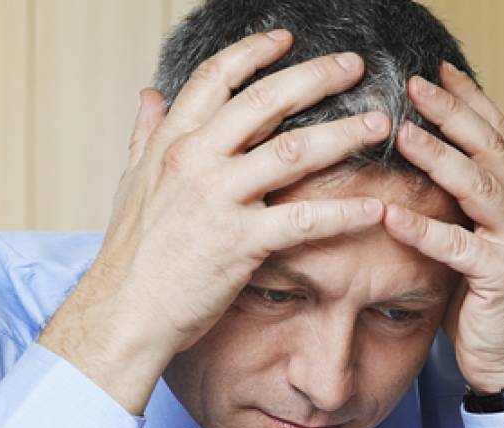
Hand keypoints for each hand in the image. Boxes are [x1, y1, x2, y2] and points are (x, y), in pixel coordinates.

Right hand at [38, 30, 393, 412]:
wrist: (123, 312)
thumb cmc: (131, 254)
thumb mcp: (130, 182)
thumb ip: (144, 134)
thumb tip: (149, 93)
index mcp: (172, 143)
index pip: (216, 78)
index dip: (253, 52)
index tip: (286, 38)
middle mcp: (195, 160)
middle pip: (265, 101)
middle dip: (316, 77)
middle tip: (355, 65)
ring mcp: (219, 199)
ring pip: (294, 152)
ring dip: (344, 134)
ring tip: (380, 123)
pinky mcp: (241, 242)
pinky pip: (306, 220)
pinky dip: (346, 213)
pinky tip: (378, 207)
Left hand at [384, 63, 503, 394]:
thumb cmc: (482, 298)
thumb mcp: (471, 237)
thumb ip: (456, 202)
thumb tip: (412, 161)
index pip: (495, 133)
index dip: (468, 98)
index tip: (436, 68)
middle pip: (489, 147)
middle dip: (451, 112)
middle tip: (414, 84)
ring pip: (478, 187)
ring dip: (438, 157)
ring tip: (401, 132)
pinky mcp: (502, 276)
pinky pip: (457, 247)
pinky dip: (423, 230)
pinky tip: (391, 215)